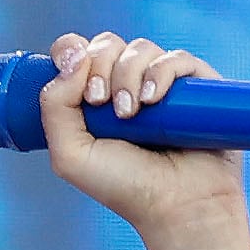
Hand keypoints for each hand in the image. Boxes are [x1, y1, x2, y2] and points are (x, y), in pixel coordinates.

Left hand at [36, 30, 244, 232]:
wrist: (177, 206)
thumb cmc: (125, 187)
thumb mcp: (69, 154)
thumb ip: (54, 105)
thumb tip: (73, 57)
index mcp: (93, 98)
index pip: (76, 52)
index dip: (73, 54)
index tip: (80, 88)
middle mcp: (126, 85)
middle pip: (107, 43)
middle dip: (100, 67)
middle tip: (103, 104)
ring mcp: (162, 83)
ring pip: (140, 48)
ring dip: (128, 75)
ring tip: (132, 113)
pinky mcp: (196, 84)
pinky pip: (176, 57)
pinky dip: (161, 72)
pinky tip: (154, 100)